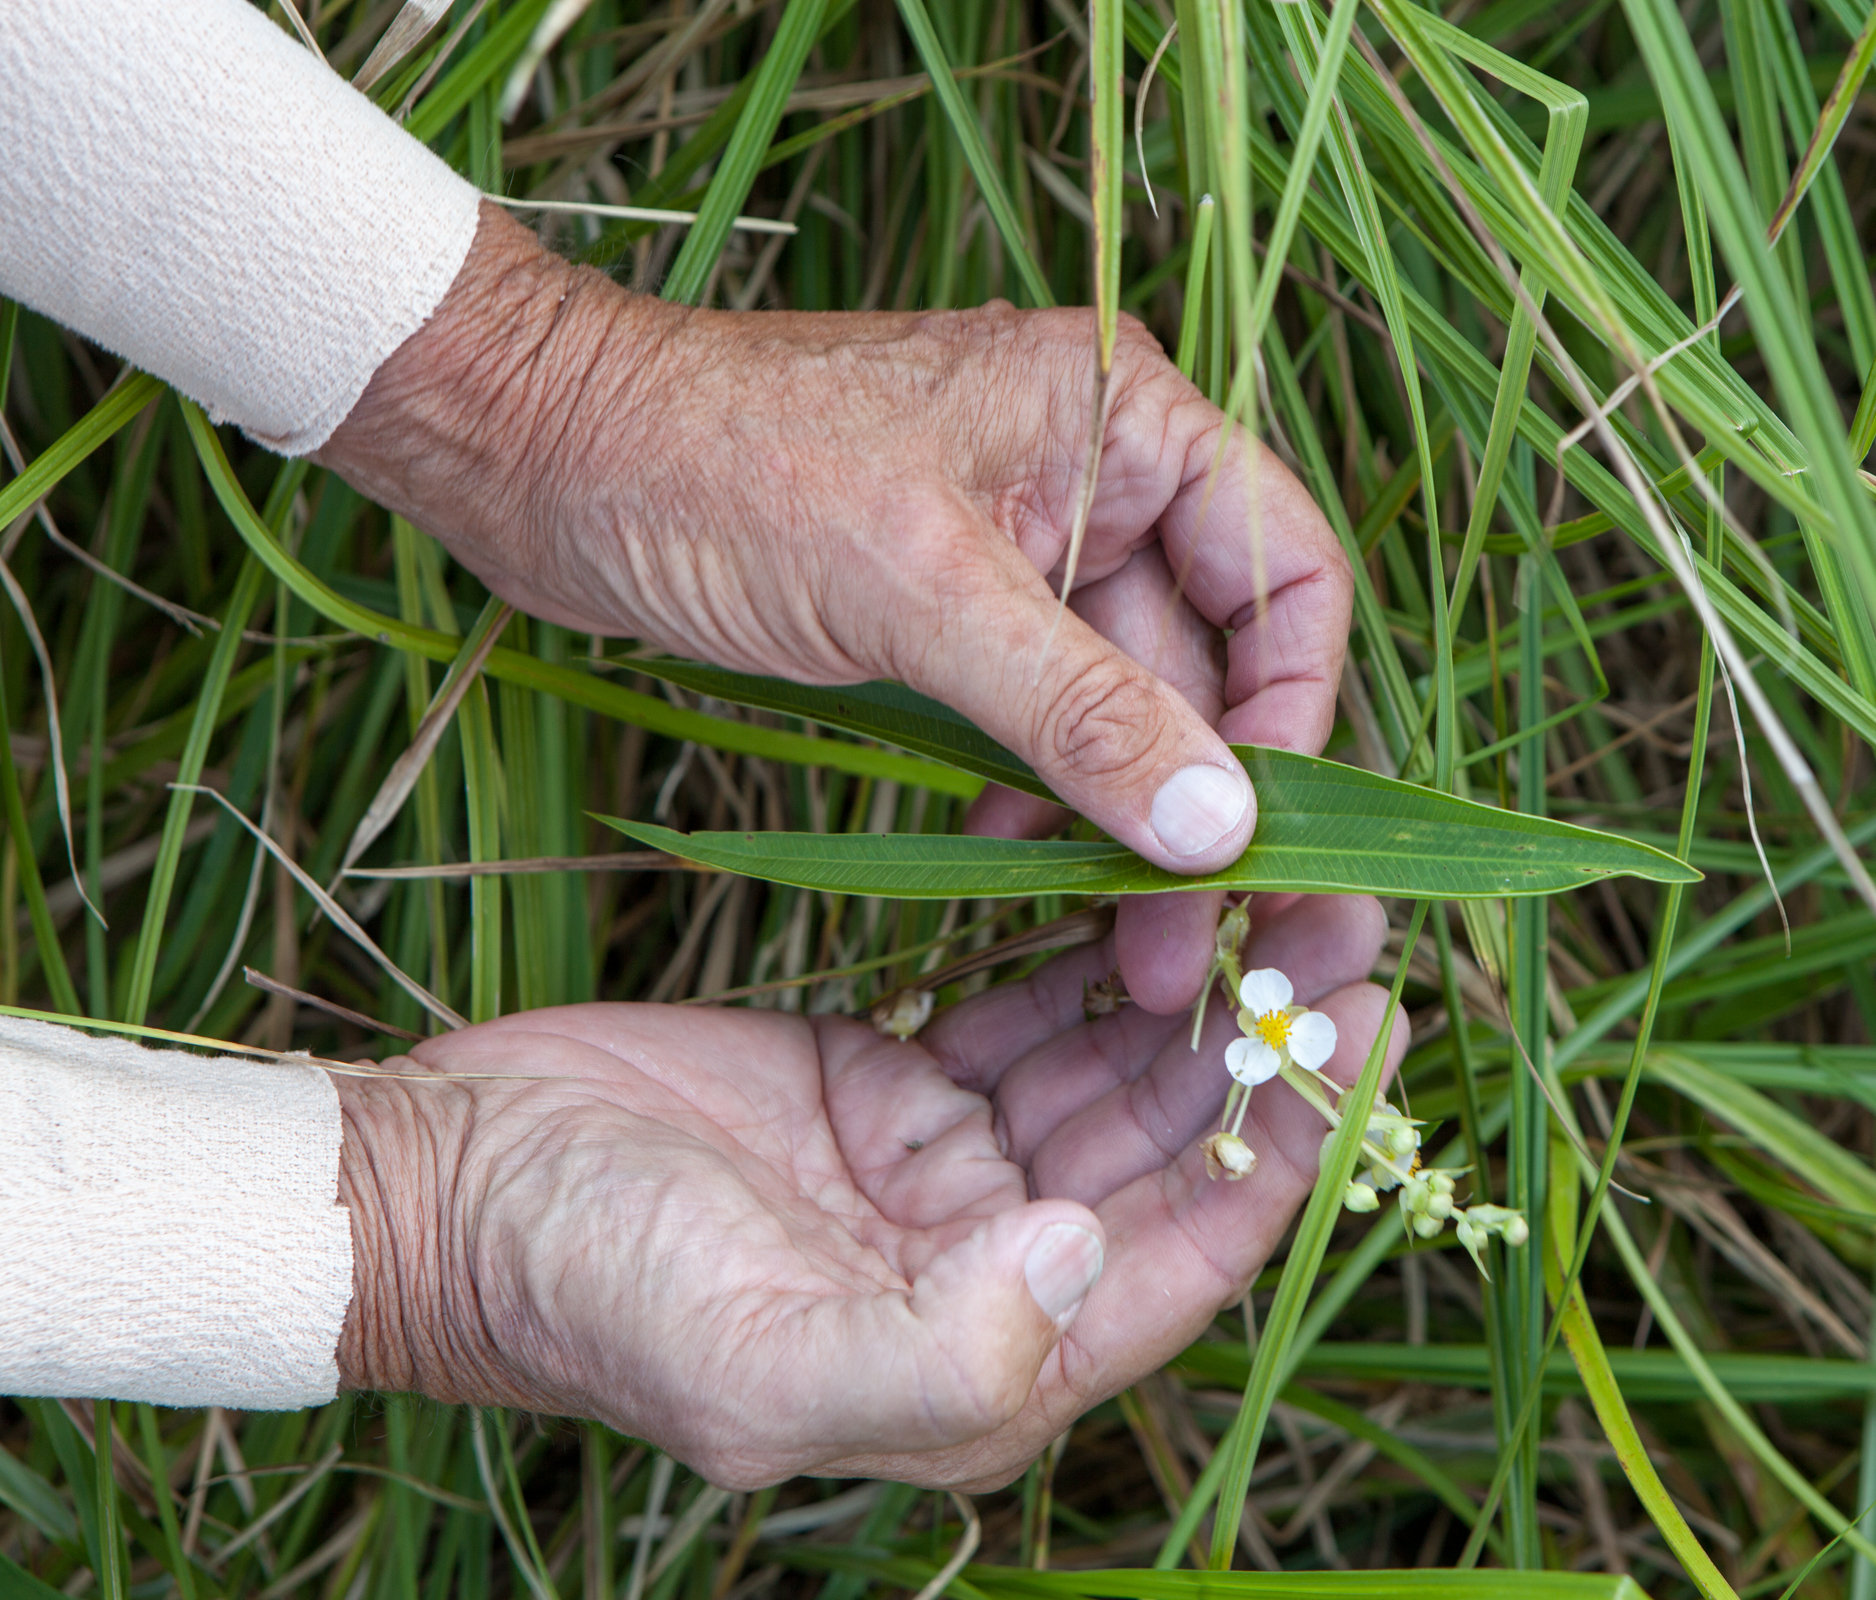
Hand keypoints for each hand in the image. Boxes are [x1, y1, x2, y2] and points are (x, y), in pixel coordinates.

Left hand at [314, 205, 1352, 1010]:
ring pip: (1122, 699)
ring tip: (1109, 943)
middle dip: (1196, 801)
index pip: (1286, 570)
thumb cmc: (718, 470)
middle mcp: (1099, 471)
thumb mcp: (917, 594)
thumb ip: (1079, 711)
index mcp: (1125, 416)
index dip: (1294, 709)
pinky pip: (1038, 711)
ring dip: (1117, 815)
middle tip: (1183, 949)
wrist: (542, 452)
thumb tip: (1221, 829)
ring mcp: (1026, 540)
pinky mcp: (954, 600)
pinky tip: (1010, 867)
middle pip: (1210, 657)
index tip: (1259, 838)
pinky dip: (1037, 789)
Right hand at [334, 895, 1397, 1489]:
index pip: (1198, 1245)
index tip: (1378, 1016)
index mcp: (1001, 1358)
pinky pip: (1025, 1010)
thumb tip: (1091, 1251)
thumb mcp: (760, 1359)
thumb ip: (945, 1339)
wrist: (447, 1191)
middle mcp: (998, 1268)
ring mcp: (947, 1171)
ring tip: (1282, 870)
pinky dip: (1086, 949)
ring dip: (1193, 977)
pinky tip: (1146, 877)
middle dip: (1265, 1026)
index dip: (1298, 1136)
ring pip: (1112, 1064)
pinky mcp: (894, 1087)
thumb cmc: (586, 1292)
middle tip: (1351, 902)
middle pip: (1176, 1139)